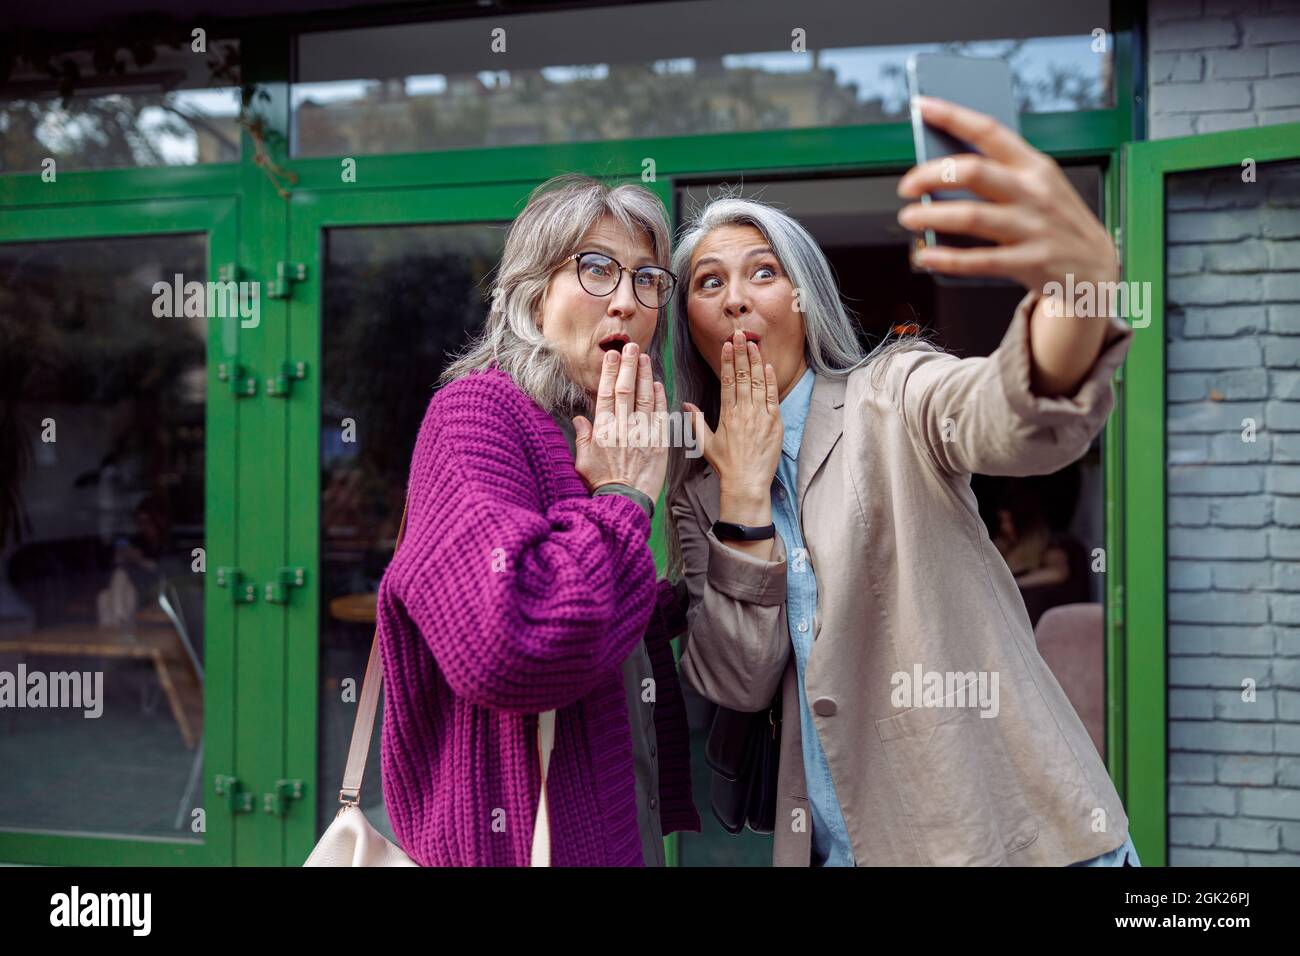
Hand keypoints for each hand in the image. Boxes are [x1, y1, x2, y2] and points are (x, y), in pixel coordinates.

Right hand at [573, 342, 668, 502]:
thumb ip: (582, 437)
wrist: (624, 502)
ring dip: (645, 375)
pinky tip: (658, 384)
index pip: (607, 394)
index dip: (611, 372)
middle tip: (631, 346)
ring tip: (645, 357)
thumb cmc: (601, 484)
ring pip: (644, 398)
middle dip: (629, 366)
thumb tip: (580, 417)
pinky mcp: (658, 444)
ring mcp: (642, 435)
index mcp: (603, 431)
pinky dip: (659, 399)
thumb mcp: (582, 461)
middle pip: (626, 390)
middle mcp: (623, 428)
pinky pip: (659, 416)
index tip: (613, 356)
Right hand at [683, 331, 782, 510]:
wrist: (746, 482)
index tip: (727, 345)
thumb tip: (686, 404)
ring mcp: (760, 416)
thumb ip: (696, 421)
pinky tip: (768, 367)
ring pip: (757, 382)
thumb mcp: (705, 443)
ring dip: (756, 362)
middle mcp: (743, 412)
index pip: (726, 381)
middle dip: (742, 353)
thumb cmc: (726, 465)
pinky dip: (770, 381)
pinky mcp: (774, 423)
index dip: (727, 361)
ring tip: (754, 344)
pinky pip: (772, 397)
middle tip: (741, 334)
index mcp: (726, 414)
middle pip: (742, 376)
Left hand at [896, 95, 1116, 394]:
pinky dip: (947, 258)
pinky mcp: (1030, 262)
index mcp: (1034, 166)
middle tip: (907, 186)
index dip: (953, 116)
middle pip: (973, 172)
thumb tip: (941, 171)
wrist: (1096, 268)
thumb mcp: (1038, 186)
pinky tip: (925, 255)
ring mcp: (1032, 227)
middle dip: (930, 175)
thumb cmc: (1054, 221)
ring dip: (931, 216)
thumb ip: (1000, 174)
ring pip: (971, 216)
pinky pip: (979, 261)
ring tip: (909, 218)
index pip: (990, 131)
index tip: (923, 105)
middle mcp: (1033, 192)